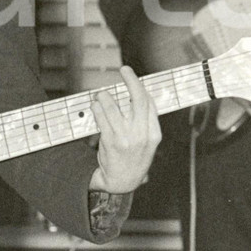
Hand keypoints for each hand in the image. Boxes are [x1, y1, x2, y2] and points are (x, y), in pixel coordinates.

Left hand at [89, 66, 161, 193]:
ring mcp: (126, 138)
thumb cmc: (134, 158)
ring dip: (105, 96)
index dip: (140, 87)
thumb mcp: (148, 142)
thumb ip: (146, 121)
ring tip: (101, 95)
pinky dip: (97, 107)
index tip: (132, 77)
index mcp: (154, 134)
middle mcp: (142, 135)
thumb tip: (140, 95)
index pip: (150, 103)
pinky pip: (101, 117)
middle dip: (131, 80)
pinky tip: (95, 105)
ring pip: (114, 106)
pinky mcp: (110, 142)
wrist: (122, 182)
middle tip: (124, 69)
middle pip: (138, 99)